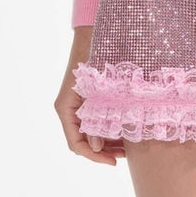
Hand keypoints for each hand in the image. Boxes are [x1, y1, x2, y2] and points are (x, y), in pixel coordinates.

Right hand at [55, 27, 124, 164]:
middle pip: (84, 141)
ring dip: (109, 141)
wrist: (96, 34)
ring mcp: (78, 104)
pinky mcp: (89, 99)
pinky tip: (127, 131)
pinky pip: (97, 120)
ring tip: (130, 147)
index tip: (114, 162)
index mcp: (65, 108)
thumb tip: (97, 146)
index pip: (75, 144)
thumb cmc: (95, 57)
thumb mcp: (97, 92)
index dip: (94, 156)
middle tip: (126, 157)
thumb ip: (95, 120)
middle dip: (104, 151)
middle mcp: (69, 109)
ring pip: (91, 132)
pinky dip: (110, 128)